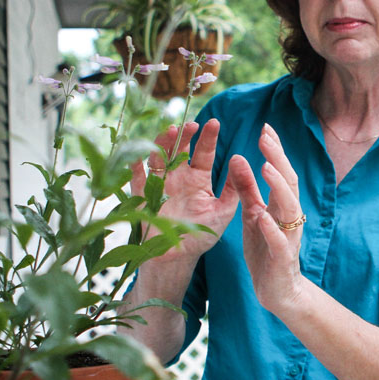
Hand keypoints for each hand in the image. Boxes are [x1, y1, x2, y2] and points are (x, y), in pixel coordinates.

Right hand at [131, 119, 239, 263]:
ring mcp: (159, 185)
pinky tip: (138, 158)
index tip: (214, 122)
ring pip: (159, 157)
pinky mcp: (142, 197)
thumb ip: (234, 190)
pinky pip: (136, 179)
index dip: (208, 137)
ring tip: (171, 131)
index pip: (204, 152)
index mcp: (198, 178)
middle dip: (185, 135)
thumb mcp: (224, 211)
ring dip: (163, 143)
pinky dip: (136, 167)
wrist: (178, 257)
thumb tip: (242, 162)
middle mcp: (178, 177)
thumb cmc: (202, 234)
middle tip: (192, 124)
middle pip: (179, 149)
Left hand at [226, 123, 307, 313]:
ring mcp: (288, 237)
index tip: (266, 127)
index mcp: (281, 205)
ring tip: (266, 168)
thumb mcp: (252, 214)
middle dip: (278, 159)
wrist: (278, 290)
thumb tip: (239, 157)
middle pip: (288, 183)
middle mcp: (289, 217)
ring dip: (277, 187)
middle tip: (266, 137)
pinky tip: (262, 216)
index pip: (281, 172)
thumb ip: (247, 189)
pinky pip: (278, 241)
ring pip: (289, 208)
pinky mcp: (282, 258)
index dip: (275, 150)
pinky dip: (271, 228)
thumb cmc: (265, 250)